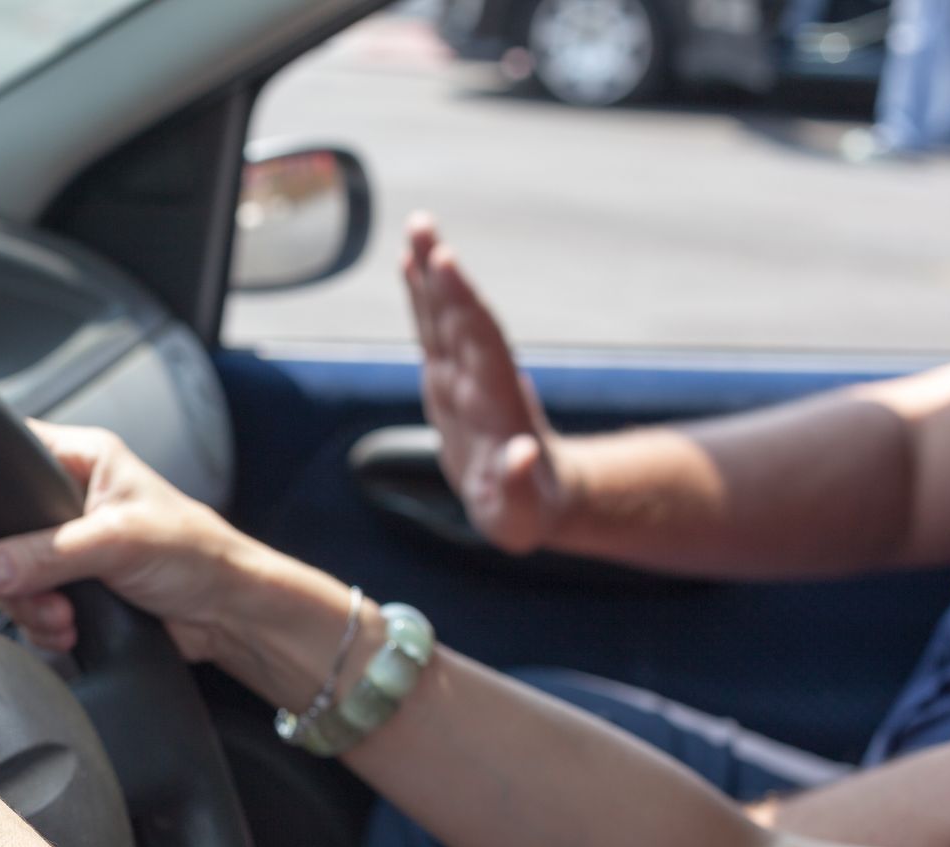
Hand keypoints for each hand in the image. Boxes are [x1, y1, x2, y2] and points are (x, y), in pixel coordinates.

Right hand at [0, 422, 256, 661]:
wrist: (230, 615)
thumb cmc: (199, 556)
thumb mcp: (117, 544)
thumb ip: (44, 555)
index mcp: (80, 459)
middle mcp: (67, 497)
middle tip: (2, 597)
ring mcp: (65, 544)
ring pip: (4, 572)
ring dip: (25, 606)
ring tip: (62, 620)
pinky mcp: (70, 586)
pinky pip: (26, 603)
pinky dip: (40, 624)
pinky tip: (68, 632)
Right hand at [403, 212, 569, 554]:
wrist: (539, 496)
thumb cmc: (528, 512)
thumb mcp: (522, 515)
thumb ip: (517, 486)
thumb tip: (520, 456)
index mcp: (497, 406)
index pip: (480, 345)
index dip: (462, 304)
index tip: (446, 262)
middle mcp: (481, 382)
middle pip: (462, 319)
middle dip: (443, 276)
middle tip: (424, 227)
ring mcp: (465, 378)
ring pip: (446, 318)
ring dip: (432, 274)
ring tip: (417, 228)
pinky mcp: (449, 381)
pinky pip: (433, 331)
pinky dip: (423, 298)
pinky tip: (410, 265)